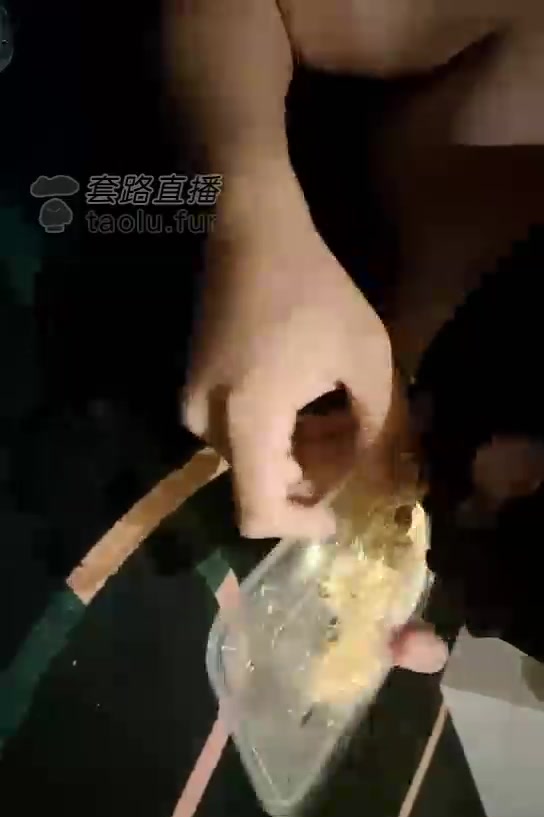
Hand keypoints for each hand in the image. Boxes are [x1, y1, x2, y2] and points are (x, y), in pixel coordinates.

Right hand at [184, 165, 403, 538]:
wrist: (251, 231)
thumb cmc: (314, 290)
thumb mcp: (366, 360)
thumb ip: (378, 429)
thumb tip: (380, 478)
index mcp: (247, 423)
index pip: (258, 514)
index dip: (300, 528)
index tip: (337, 517)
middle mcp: (210, 424)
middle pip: (263, 486)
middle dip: (313, 479)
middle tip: (355, 446)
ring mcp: (195, 407)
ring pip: (254, 461)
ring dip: (299, 452)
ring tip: (340, 414)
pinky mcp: (196, 390)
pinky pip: (240, 434)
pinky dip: (278, 433)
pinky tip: (310, 401)